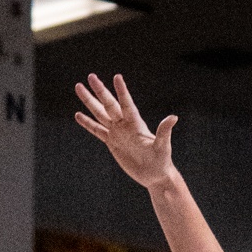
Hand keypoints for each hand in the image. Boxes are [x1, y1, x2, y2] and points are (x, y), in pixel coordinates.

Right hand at [74, 73, 177, 189]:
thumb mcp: (163, 146)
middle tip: (91, 76)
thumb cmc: (162, 160)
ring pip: (100, 114)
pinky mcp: (111, 143)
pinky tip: (78, 115)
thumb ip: (164, 131)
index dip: (122, 92)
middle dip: (100, 91)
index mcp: (136, 124)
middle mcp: (125, 124)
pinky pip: (97, 131)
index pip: (127, 104)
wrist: (154, 174)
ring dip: (90, 101)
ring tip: (79, 87)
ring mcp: (117, 132)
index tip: (117, 77)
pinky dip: (88, 123)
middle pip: (109, 105)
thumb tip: (173, 117)